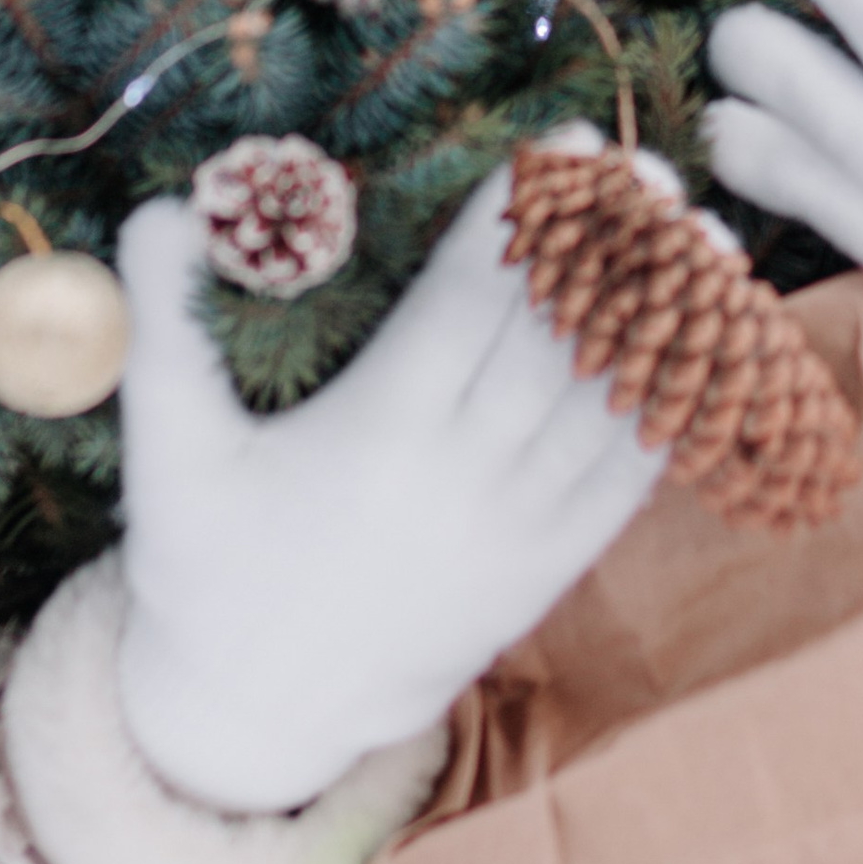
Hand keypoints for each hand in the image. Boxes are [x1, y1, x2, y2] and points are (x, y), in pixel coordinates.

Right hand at [114, 156, 663, 813]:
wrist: (261, 715)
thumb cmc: (205, 564)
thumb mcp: (167, 449)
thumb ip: (162, 326)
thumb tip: (155, 212)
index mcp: (378, 433)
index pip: (469, 303)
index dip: (518, 222)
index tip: (553, 149)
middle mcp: (462, 478)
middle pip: (554, 338)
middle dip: (607, 249)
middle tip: (646, 168)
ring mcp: (516, 529)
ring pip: (607, 402)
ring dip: (660, 318)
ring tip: (696, 235)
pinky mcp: (549, 571)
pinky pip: (630, 480)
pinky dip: (677, 409)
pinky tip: (708, 347)